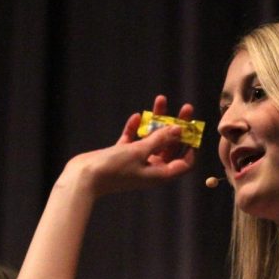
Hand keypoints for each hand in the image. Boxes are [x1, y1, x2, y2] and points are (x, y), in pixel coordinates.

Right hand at [61, 96, 196, 196]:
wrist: (83, 178)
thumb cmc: (114, 169)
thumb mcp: (140, 151)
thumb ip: (160, 139)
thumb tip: (180, 128)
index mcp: (160, 174)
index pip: (184, 163)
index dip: (192, 147)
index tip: (195, 131)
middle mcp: (151, 168)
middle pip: (170, 146)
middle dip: (178, 127)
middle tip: (186, 108)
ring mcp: (136, 161)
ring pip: (152, 139)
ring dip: (157, 121)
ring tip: (161, 100)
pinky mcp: (121, 155)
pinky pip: (133, 139)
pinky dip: (136, 128)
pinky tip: (136, 116)